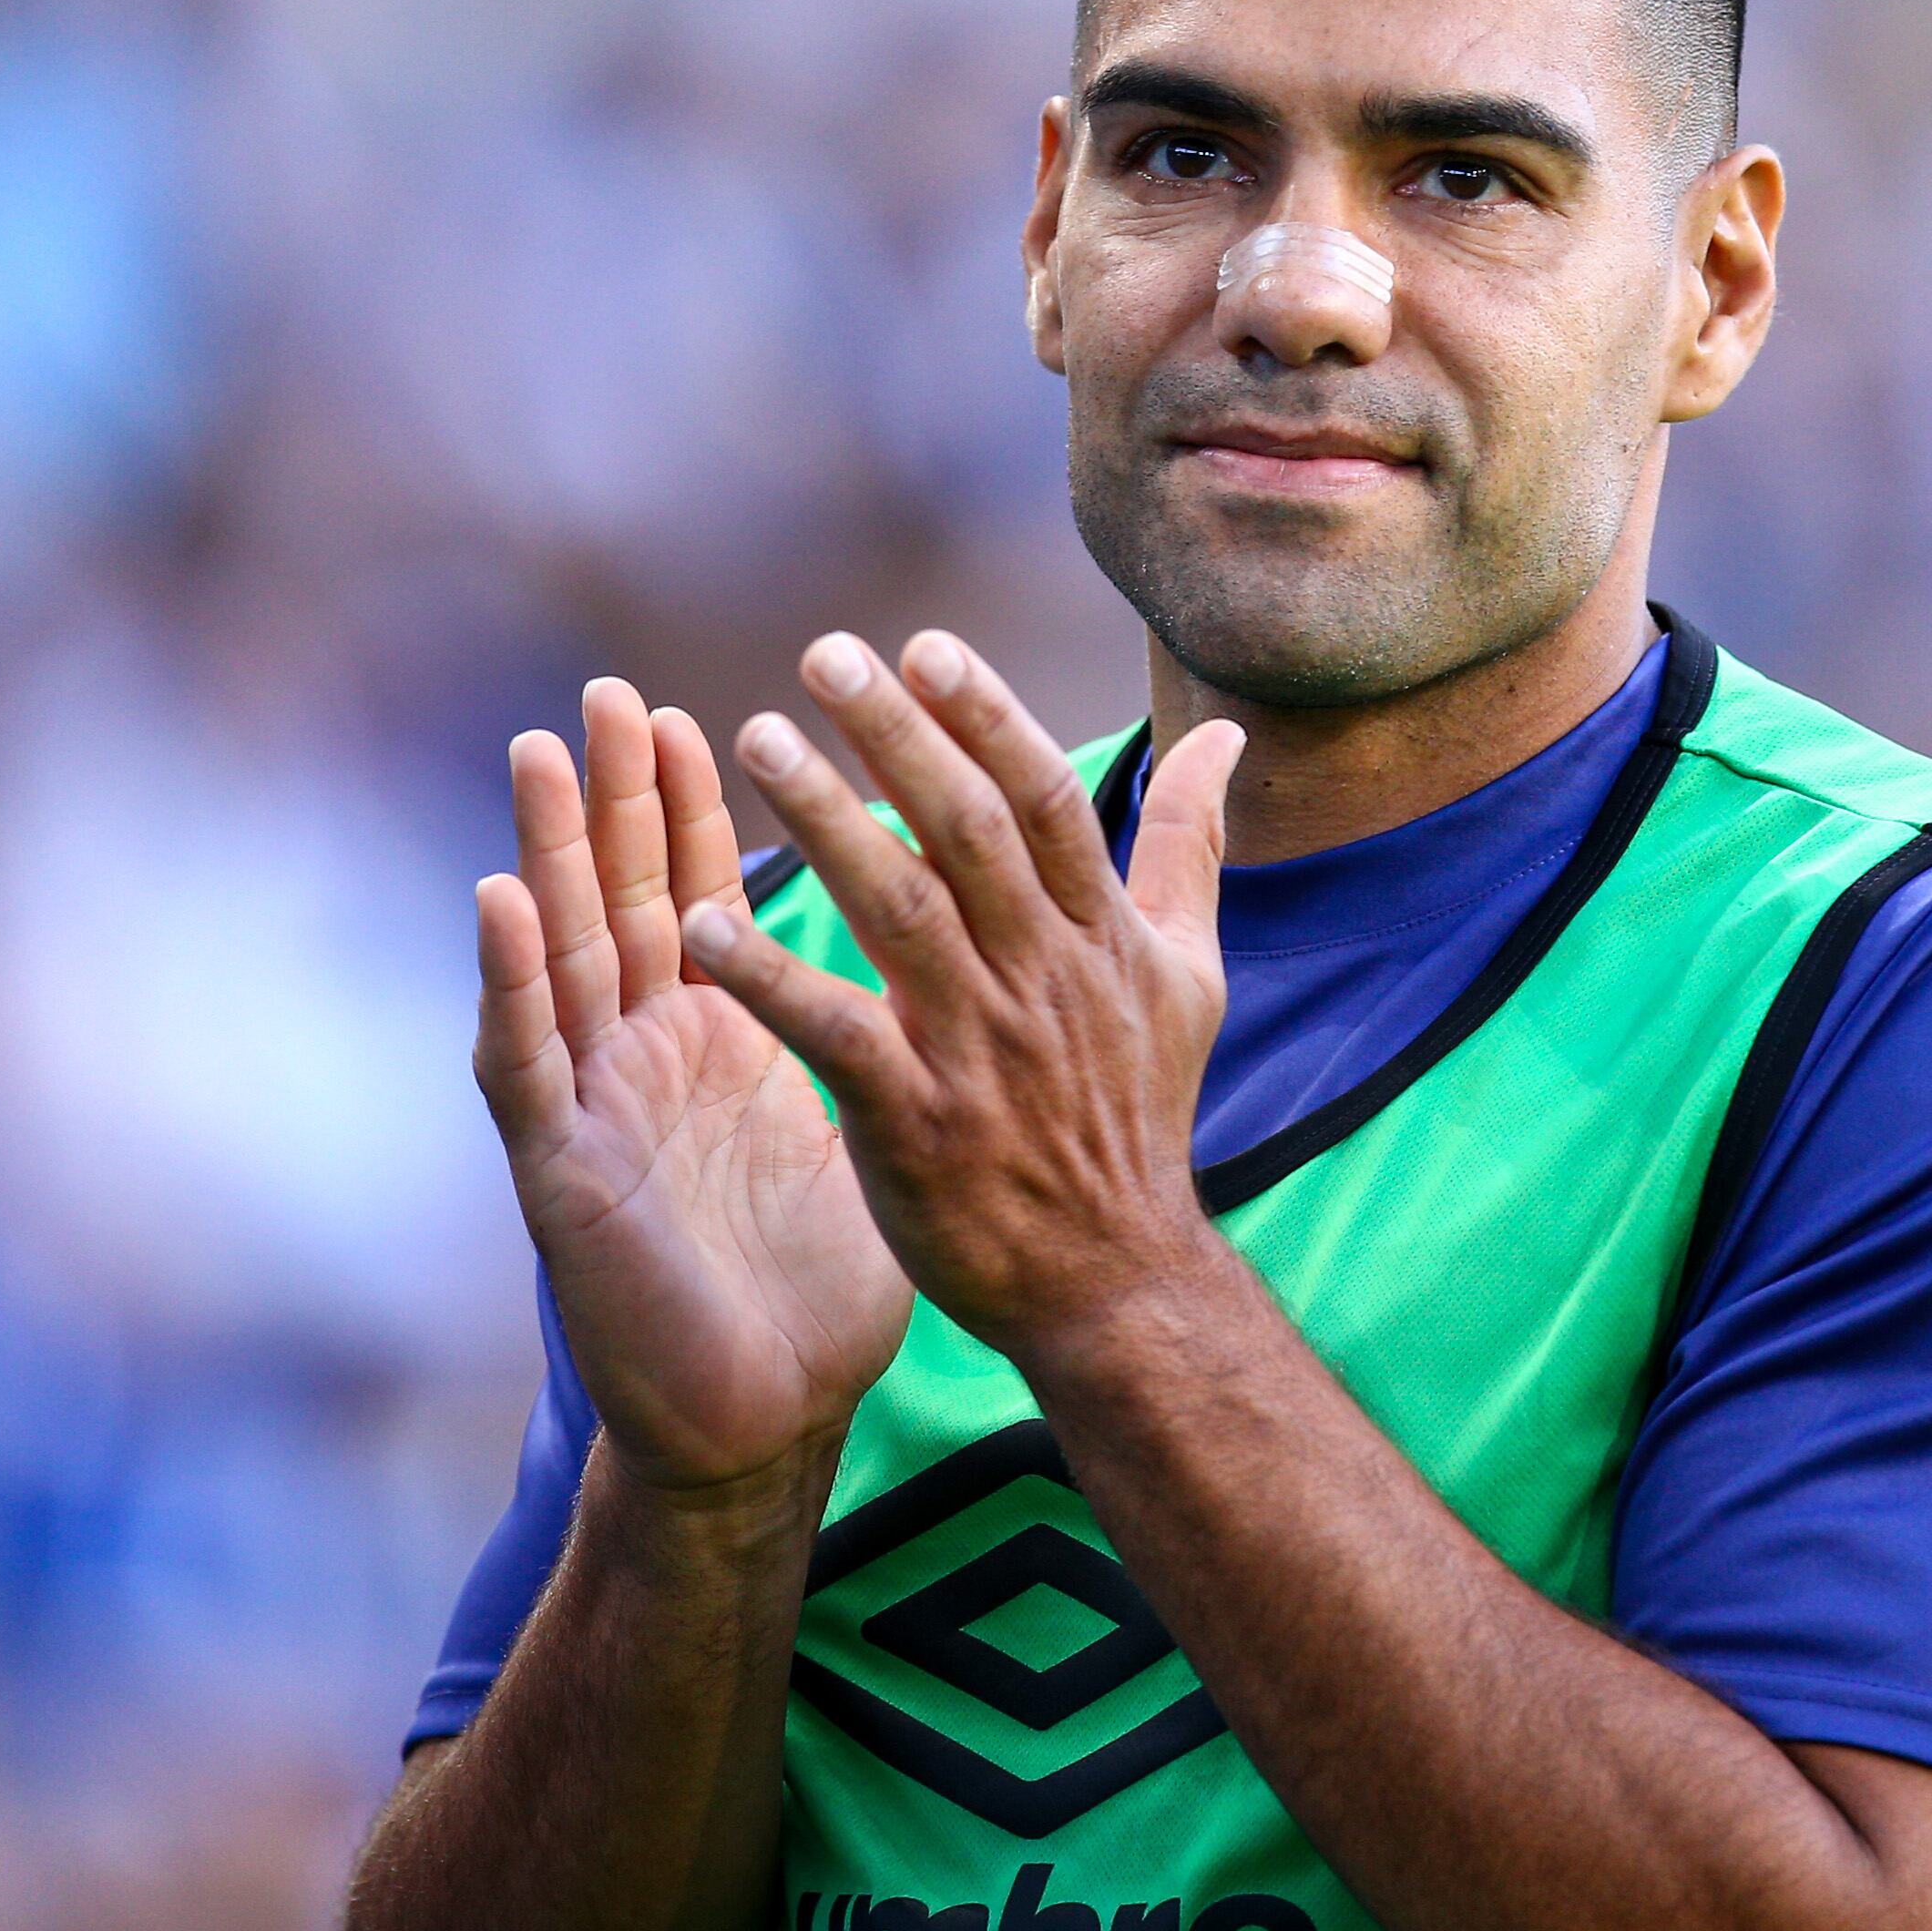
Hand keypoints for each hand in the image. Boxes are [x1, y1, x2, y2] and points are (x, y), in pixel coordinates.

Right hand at [475, 680, 909, 1492]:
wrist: (765, 1423)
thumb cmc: (812, 1288)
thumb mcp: (864, 1128)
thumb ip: (884, 1036)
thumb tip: (956, 969)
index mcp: (715, 1042)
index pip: (696, 899)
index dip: (692, 810)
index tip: (699, 713)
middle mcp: (643, 1058)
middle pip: (620, 902)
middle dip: (613, 799)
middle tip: (605, 695)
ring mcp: (595, 1109)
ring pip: (558, 957)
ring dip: (546, 853)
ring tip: (541, 756)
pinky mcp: (562, 1175)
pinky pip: (524, 1063)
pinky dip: (509, 981)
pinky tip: (499, 903)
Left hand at [678, 631, 1243, 1359]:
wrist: (1117, 1284)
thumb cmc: (1137, 1119)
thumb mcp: (1190, 977)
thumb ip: (1191, 848)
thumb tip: (1228, 736)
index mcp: (1100, 936)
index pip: (1045, 800)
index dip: (986, 716)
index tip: (922, 647)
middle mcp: (1043, 977)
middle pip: (969, 831)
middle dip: (896, 736)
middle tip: (822, 657)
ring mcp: (981, 1049)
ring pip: (901, 909)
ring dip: (828, 821)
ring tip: (759, 741)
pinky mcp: (916, 1122)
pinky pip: (836, 1032)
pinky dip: (770, 976)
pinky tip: (703, 925)